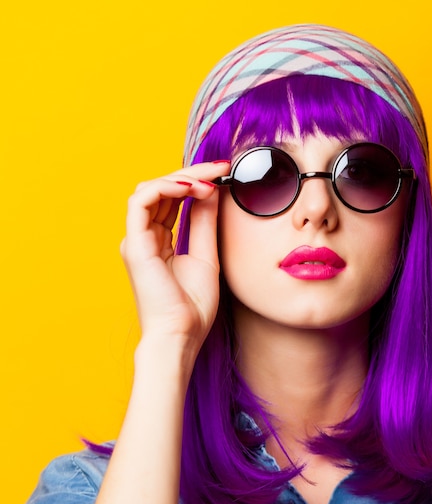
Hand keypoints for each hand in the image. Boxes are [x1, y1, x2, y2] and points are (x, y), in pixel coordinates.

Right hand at [121, 161, 230, 371]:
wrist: (182, 335)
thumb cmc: (193, 306)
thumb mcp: (207, 254)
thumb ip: (205, 222)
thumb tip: (212, 191)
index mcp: (159, 241)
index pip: (173, 199)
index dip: (197, 181)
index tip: (225, 173)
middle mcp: (144, 237)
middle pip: (162, 190)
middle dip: (193, 173)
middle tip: (221, 168)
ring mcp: (137, 239)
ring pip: (150, 189)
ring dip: (181, 178)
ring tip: (209, 182)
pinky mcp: (134, 243)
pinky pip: (142, 200)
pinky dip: (166, 188)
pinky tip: (192, 188)